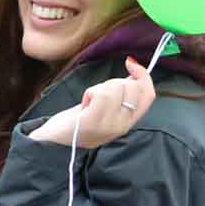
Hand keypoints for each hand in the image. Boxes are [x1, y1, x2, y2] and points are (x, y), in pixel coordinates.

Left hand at [29, 59, 155, 147]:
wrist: (56, 142)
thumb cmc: (79, 122)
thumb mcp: (107, 109)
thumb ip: (122, 95)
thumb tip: (134, 74)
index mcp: (129, 122)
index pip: (148, 95)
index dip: (143, 75)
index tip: (130, 63)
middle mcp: (122, 125)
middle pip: (131, 87)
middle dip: (114, 82)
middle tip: (98, 94)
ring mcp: (109, 125)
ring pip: (115, 88)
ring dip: (99, 88)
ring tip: (89, 102)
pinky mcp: (93, 122)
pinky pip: (101, 94)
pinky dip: (91, 92)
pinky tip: (84, 104)